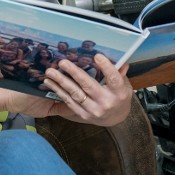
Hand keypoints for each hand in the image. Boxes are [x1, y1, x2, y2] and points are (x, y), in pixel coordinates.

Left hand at [15, 54, 132, 126]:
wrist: (116, 118)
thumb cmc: (119, 95)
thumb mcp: (124, 84)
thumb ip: (119, 72)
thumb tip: (120, 56)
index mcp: (119, 93)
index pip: (113, 78)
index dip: (106, 67)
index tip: (97, 56)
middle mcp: (106, 102)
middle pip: (89, 85)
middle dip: (74, 73)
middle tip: (62, 62)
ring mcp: (94, 110)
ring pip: (75, 94)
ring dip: (61, 82)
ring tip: (50, 72)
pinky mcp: (84, 115)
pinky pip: (69, 102)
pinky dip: (59, 92)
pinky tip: (50, 83)